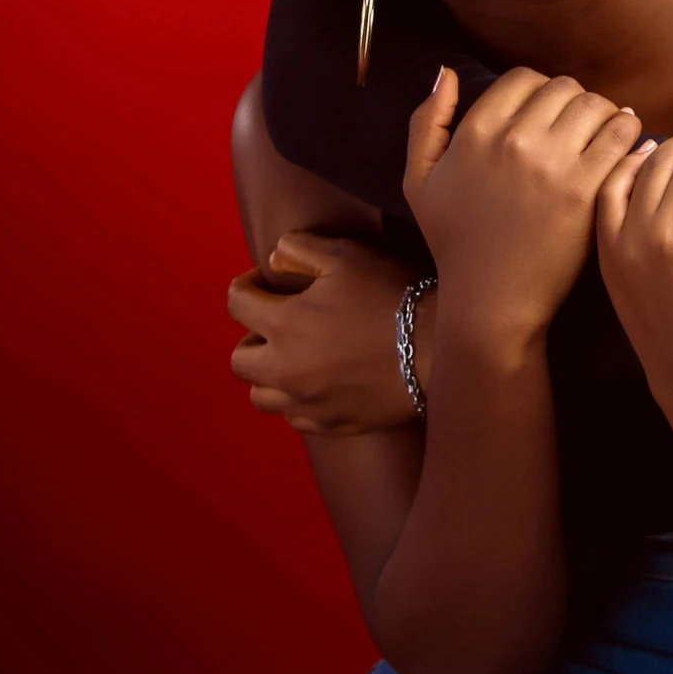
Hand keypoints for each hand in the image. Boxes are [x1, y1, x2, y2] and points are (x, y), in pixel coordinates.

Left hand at [227, 233, 424, 433]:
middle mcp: (286, 370)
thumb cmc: (390, 295)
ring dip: (268, 374)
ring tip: (293, 355)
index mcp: (283, 325)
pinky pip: (294, 418)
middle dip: (250, 335)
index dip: (246, 284)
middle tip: (277, 321)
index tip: (266, 279)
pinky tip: (318, 381)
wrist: (436, 349)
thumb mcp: (345, 256)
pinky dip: (296, 400)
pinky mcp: (332, 423)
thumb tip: (273, 259)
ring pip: (260, 396)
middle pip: (239, 360)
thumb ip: (299, 250)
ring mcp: (308, 403)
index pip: (235, 304)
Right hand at [404, 66, 644, 346]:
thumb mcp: (420, 182)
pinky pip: (622, 135)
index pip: (523, 78)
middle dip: (572, 104)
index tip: (545, 117)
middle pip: (563, 87)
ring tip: (603, 137)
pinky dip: (628, 135)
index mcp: (476, 132)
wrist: (491, 302)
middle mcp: (514, 140)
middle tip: (577, 129)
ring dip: (603, 116)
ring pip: (596, 104)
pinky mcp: (588, 189)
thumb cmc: (455, 243)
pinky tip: (625, 149)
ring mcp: (553, 164)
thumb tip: (446, 73)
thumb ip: (426, 122)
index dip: (537, 92)